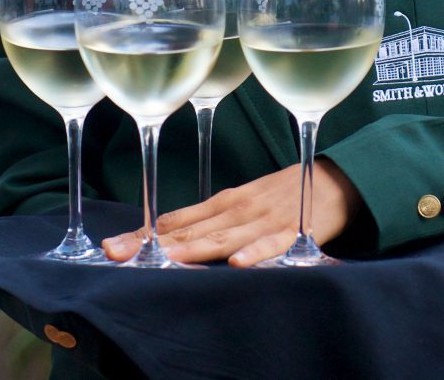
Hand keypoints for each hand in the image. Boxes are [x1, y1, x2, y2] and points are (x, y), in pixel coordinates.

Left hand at [102, 159, 361, 266]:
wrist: (329, 180)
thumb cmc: (280, 192)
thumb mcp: (240, 199)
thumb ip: (208, 216)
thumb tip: (167, 228)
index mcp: (223, 202)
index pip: (177, 221)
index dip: (145, 234)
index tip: (114, 246)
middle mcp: (237, 209)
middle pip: (190, 230)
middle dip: (152, 244)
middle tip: (116, 254)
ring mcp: (263, 219)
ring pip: (223, 237)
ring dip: (191, 249)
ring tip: (162, 260)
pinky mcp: (292, 230)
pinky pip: (272, 244)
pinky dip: (255, 253)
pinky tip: (237, 264)